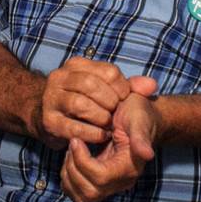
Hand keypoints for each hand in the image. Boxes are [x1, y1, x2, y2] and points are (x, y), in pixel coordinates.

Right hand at [34, 56, 157, 148]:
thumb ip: (130, 87)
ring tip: (107, 126)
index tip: (123, 101)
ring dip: (100, 118)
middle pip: (92, 85)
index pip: (108, 71)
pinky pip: (73, 128)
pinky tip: (100, 136)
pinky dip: (91, 134)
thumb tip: (152, 85)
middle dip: (110, 103)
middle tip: (115, 115)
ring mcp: (51, 98)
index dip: (122, 89)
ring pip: (80, 105)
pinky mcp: (49, 121)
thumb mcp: (106, 89)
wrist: (48, 115)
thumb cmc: (85, 100)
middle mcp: (60, 77)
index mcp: (76, 65)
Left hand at [60, 93, 157, 201]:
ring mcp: (110, 185)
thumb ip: (141, 137)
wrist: (141, 120)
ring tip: (71, 152)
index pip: (100, 177)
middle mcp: (120, 182)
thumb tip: (147, 154)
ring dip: (69, 175)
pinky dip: (69, 180)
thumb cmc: (138, 117)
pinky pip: (79, 194)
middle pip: (89, 193)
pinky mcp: (100, 184)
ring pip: (83, 197)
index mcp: (129, 168)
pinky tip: (72, 159)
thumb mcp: (139, 120)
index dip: (82, 161)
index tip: (76, 139)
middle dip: (73, 169)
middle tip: (73, 146)